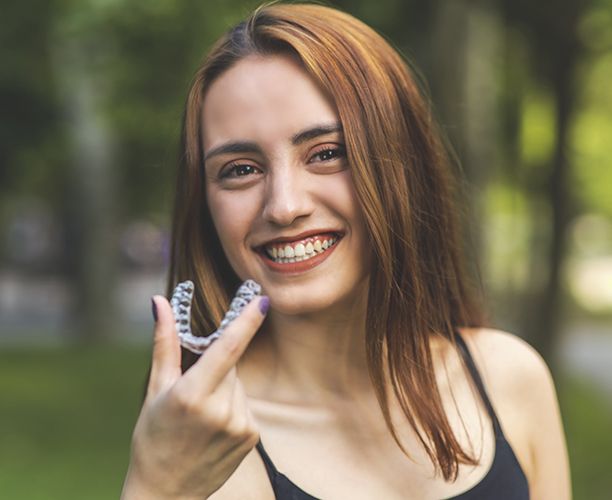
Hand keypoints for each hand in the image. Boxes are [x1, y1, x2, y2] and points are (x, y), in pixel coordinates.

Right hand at [121, 293, 268, 499]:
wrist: (166, 492)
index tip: (262, 299)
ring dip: (225, 389)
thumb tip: (160, 302)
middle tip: (194, 389)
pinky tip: (215, 427)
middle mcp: (220, 410)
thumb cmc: (153, 437)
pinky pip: (246, 404)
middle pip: (231, 365)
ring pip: (239, 385)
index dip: (247, 321)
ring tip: (202, 416)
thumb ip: (164, 342)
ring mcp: (240, 426)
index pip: (228, 349)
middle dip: (217, 367)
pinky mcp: (252, 436)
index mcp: (192, 395)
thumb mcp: (155, 389)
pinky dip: (233, 407)